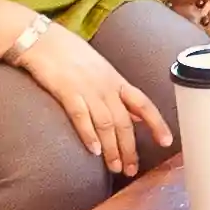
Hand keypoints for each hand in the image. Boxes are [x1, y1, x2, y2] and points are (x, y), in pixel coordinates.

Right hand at [17, 23, 172, 176]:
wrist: (43, 40)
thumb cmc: (72, 56)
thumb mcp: (102, 71)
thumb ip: (118, 94)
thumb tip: (135, 116)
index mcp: (117, 81)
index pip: (144, 104)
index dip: (156, 123)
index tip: (166, 141)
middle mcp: (106, 86)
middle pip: (124, 122)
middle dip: (129, 148)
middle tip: (131, 169)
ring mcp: (86, 89)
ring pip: (106, 123)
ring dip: (112, 148)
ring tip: (115, 167)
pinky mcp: (66, 91)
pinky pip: (80, 115)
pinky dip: (88, 134)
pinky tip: (93, 150)